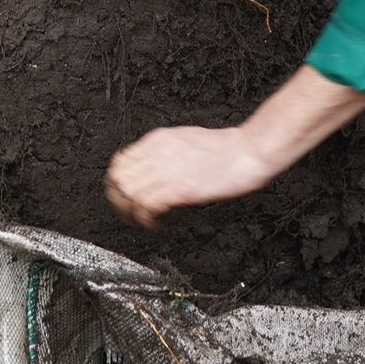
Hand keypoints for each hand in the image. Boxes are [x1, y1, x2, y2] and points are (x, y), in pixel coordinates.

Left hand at [105, 126, 276, 227]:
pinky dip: (145, 219)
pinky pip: (147, 206)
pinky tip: (154, 224)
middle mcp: (158, 152)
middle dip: (117, 199)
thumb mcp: (185, 139)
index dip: (117, 182)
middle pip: (118, 177)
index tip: (123, 196)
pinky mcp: (180, 187)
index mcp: (158, 139)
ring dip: (129, 212)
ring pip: (128, 192)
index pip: (120, 160)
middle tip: (127, 212)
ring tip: (140, 221)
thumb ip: (164, 150)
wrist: (247, 151)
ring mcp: (169, 170)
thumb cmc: (224, 148)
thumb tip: (150, 166)